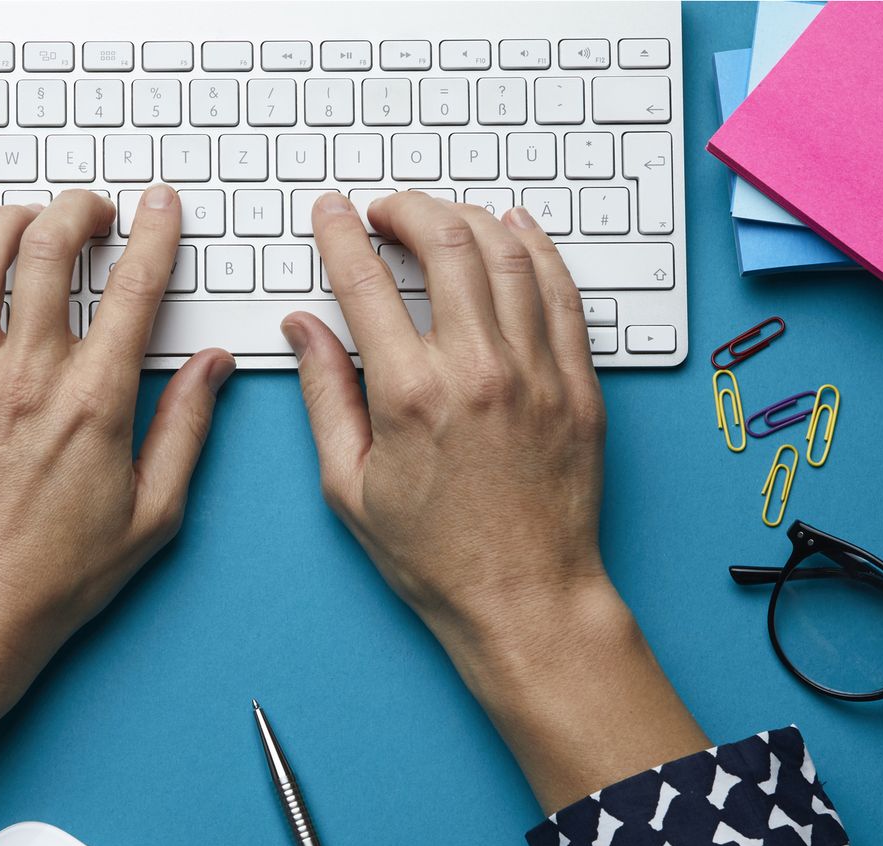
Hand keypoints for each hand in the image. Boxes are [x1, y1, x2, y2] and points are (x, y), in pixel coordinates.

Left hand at [0, 186, 233, 815]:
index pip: (132, 289)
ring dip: (7, 222)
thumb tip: (213, 366)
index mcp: (93, 402)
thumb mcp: (154, 513)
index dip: (154, 234)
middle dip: (79, 211)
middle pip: (48, 252)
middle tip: (97, 211)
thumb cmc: (61, 575)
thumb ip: (188, 429)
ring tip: (30, 217)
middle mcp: (26, 378)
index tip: (161, 207)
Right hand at [286, 192, 705, 810]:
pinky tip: (515, 229)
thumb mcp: (349, 485)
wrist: (526, 599)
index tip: (332, 214)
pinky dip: (536, 247)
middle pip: (445, 242)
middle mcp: (478, 369)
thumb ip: (324, 394)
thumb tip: (304, 328)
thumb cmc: (435, 556)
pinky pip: (561, 290)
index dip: (341, 234)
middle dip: (406, 208)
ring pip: (507, 253)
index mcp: (411, 394)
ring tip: (439, 217)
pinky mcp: (578, 383)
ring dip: (466, 217)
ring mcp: (537, 371)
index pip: (367, 281)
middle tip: (384, 210)